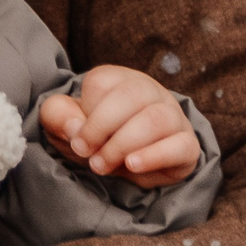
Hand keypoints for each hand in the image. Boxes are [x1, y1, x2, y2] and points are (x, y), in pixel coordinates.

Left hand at [39, 65, 200, 185]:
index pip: (102, 83)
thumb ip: (58, 115)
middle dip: (102, 128)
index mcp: (119, 78)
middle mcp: (150, 91)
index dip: (86, 115)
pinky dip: (155, 156)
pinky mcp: (187, 145)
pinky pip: (182, 146)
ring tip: (103, 165)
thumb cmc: (93, 136)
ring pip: (157, 119)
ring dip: (124, 145)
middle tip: (88, 156)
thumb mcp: (64, 124)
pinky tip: (132, 165)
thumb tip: (74, 126)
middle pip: (131, 96)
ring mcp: (173, 116)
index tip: (77, 141)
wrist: (124, 166)